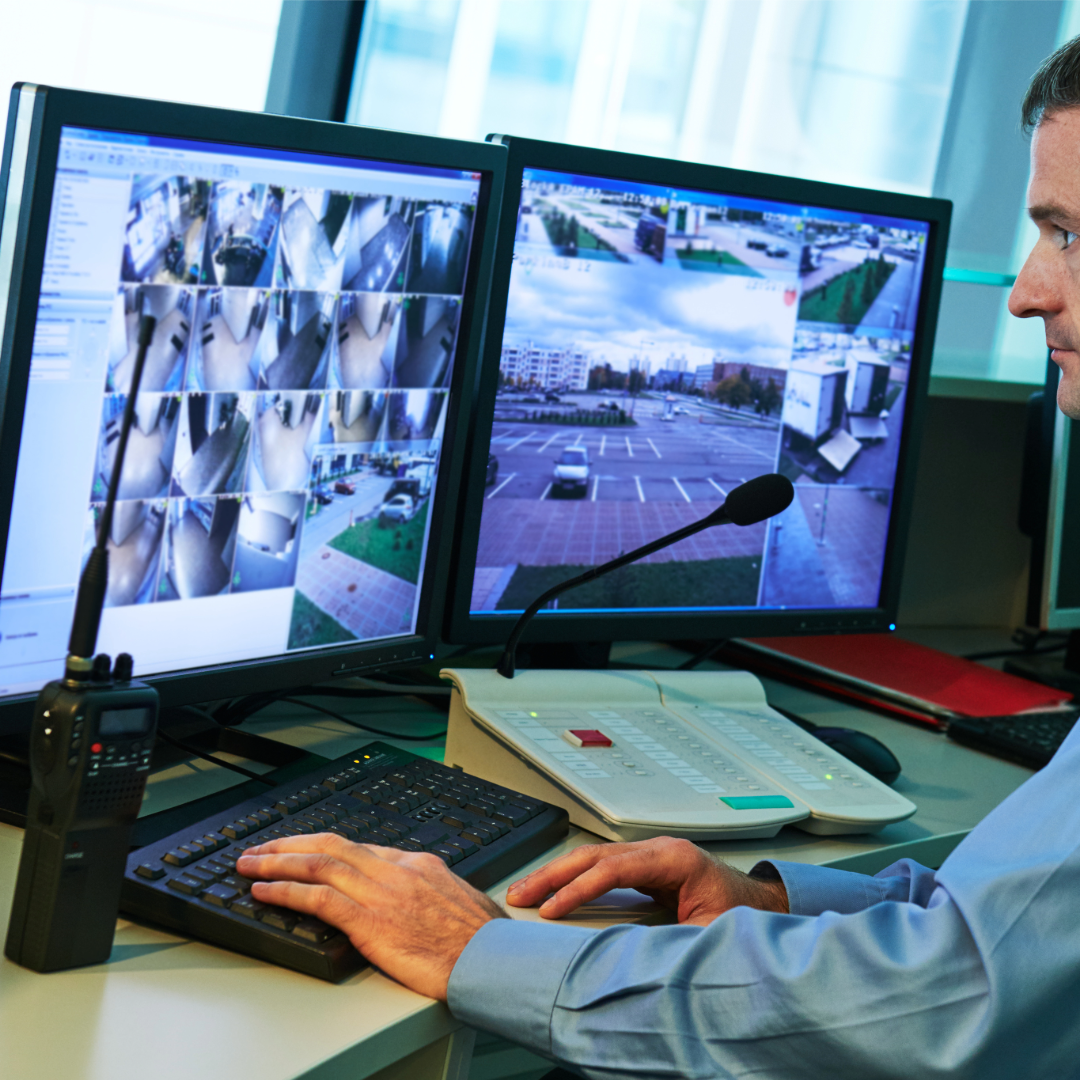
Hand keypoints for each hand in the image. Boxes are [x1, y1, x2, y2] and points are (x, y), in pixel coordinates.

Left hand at [237, 835, 505, 999]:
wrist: (492, 959)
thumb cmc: (484, 940)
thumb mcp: (461, 901)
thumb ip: (434, 894)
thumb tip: (426, 900)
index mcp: (418, 864)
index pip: (361, 848)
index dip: (324, 848)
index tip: (304, 851)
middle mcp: (396, 870)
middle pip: (332, 846)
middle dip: (292, 844)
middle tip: (263, 846)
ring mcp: (382, 892)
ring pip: (318, 864)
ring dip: (278, 861)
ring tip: (251, 864)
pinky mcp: (370, 921)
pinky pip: (318, 898)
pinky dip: (286, 890)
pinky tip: (265, 891)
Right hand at [505, 837, 787, 923]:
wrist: (758, 905)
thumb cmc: (739, 916)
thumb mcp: (710, 934)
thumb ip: (674, 941)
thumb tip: (632, 955)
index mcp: (675, 860)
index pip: (614, 868)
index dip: (579, 888)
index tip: (551, 909)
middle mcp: (658, 850)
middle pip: (594, 855)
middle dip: (553, 874)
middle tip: (520, 893)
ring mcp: (649, 854)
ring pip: (592, 857)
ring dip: (557, 873)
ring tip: (524, 891)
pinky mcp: (644, 865)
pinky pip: (600, 867)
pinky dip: (573, 878)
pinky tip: (553, 890)